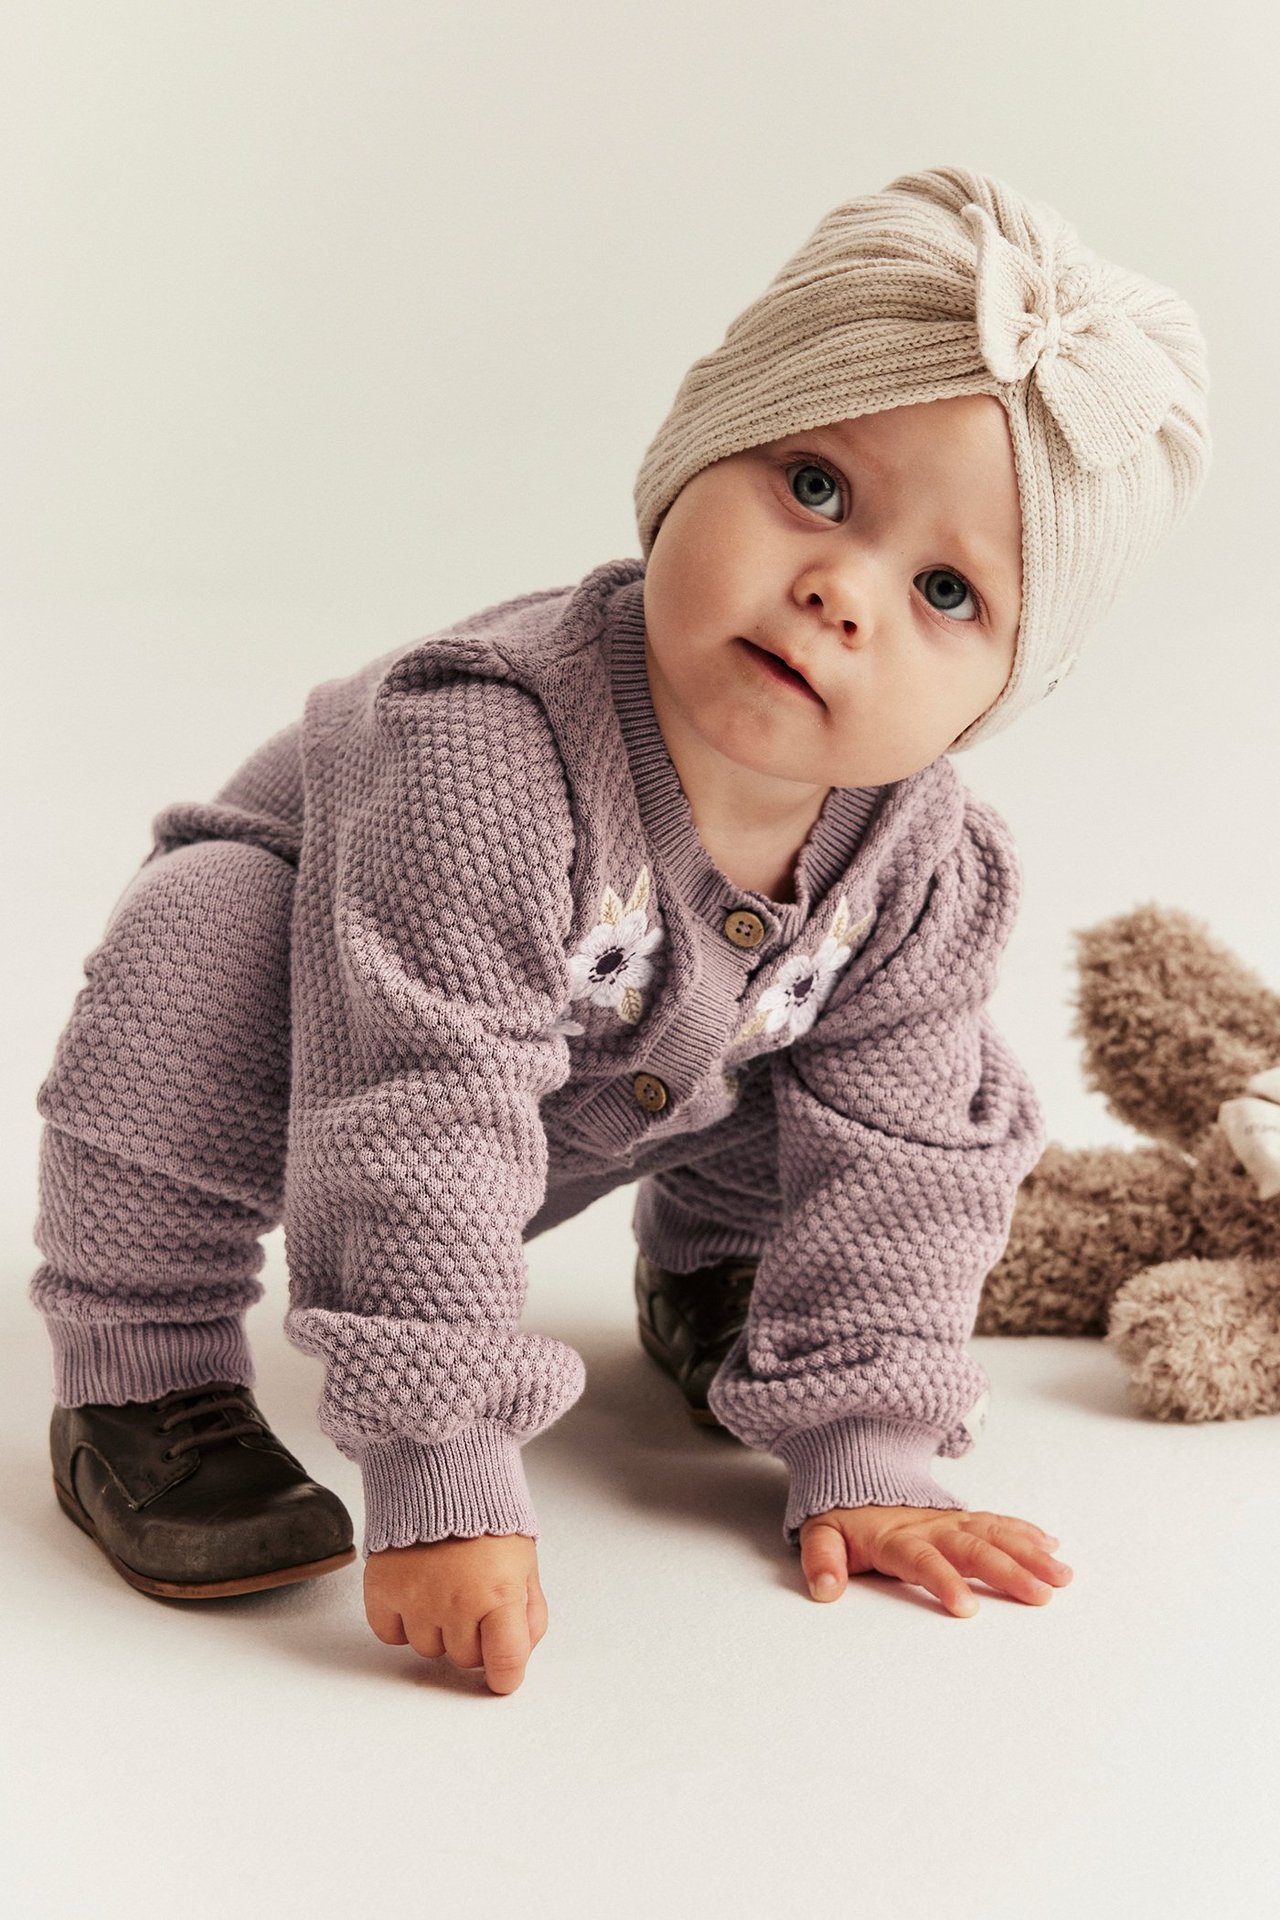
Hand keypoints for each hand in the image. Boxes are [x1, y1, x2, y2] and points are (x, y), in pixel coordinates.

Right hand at [363, 1532, 547, 1692]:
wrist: (441, 1474)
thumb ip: (529, 1612)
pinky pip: (390, 1635)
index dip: (507, 1676)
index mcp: (499, 1595)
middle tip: (473, 1600)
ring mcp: (416, 1599)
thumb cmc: (488, 1517)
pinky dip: (401, 1622)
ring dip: (437, 1629)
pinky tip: (415, 1592)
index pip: (506, 1664)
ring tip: (443, 1587)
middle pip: (465, 1658)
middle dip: (473, 1637)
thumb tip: (519, 1654)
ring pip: (428, 1649)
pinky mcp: (382, 1591)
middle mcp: (456, 1603)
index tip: (503, 1673)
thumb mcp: (524, 1562)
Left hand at [799, 1504, 1072, 1615]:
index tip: (967, 1607)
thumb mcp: (821, 1535)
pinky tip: (1051, 1547)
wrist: (855, 1475)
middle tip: (1040, 1594)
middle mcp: (930, 1527)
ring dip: (1029, 1553)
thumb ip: (822, 1560)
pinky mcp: (962, 1518)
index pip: (923, 1560)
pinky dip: (1025, 1532)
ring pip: (994, 1534)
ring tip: (1060, 1575)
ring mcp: (950, 1521)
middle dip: (1008, 1571)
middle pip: (972, 1548)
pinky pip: (997, 1522)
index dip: (944, 1581)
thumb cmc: (842, 1517)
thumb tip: (826, 1587)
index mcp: (896, 1538)